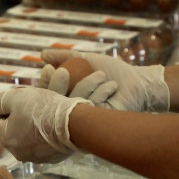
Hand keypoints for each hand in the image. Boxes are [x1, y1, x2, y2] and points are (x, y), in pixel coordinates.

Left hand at [0, 87, 91, 163]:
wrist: (74, 124)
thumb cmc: (43, 109)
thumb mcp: (15, 98)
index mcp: (5, 138)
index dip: (3, 107)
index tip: (17, 99)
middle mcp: (17, 152)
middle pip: (11, 130)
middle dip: (17, 116)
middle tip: (31, 104)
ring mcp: (35, 157)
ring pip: (26, 137)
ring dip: (30, 125)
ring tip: (44, 112)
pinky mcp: (51, 158)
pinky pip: (42, 143)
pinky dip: (44, 134)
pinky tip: (53, 124)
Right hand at [39, 49, 169, 112]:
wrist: (136, 82)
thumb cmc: (112, 70)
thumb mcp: (85, 60)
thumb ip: (64, 56)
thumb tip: (42, 54)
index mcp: (68, 97)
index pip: (48, 92)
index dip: (45, 82)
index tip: (48, 69)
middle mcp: (73, 110)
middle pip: (55, 102)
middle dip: (56, 85)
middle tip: (63, 72)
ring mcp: (85, 119)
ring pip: (73, 104)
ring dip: (86, 85)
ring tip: (101, 75)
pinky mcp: (98, 124)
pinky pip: (91, 110)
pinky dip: (101, 93)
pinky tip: (112, 86)